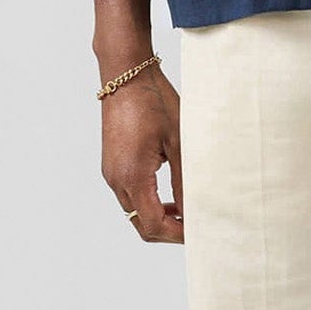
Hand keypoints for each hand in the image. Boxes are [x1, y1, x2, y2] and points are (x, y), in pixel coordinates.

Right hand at [100, 65, 183, 242]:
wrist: (126, 74)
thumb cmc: (154, 102)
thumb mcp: (179, 143)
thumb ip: (184, 182)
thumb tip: (194, 211)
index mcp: (132, 176)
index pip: (153, 225)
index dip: (177, 235)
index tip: (200, 233)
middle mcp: (116, 179)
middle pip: (140, 225)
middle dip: (168, 232)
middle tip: (196, 227)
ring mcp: (111, 173)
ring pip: (134, 213)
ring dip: (158, 218)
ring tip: (186, 211)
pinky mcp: (111, 164)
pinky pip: (129, 196)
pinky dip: (148, 204)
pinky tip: (169, 194)